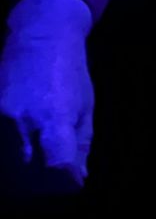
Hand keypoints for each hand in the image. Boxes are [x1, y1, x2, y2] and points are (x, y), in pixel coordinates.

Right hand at [0, 0, 94, 190]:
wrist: (39, 37)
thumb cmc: (70, 72)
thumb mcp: (85, 107)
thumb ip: (80, 145)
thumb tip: (77, 178)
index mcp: (54, 119)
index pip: (57, 166)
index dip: (64, 180)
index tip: (69, 180)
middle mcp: (22, 121)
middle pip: (28, 172)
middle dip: (42, 181)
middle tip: (53, 175)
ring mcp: (0, 117)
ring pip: (8, 163)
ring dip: (22, 170)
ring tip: (37, 157)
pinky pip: (1, 145)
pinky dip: (10, 152)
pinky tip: (22, 147)